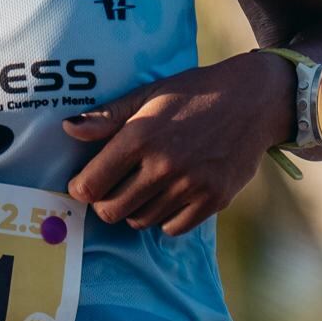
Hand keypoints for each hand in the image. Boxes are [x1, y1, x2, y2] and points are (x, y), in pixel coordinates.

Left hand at [64, 54, 286, 234]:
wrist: (253, 100)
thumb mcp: (148, 95)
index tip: (86, 183)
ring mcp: (190, 185)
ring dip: (135, 209)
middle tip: (112, 189)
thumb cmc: (194, 94)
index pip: (91, 184)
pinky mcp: (213, 200)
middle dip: (104, 203)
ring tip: (144, 188)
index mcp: (141, 136)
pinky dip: (165, 218)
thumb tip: (68, 129)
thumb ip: (107, 117)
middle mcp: (164, 165)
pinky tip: (169, 196)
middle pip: (111, 211)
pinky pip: (172, 227)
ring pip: (140, 221)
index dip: (81, 188)